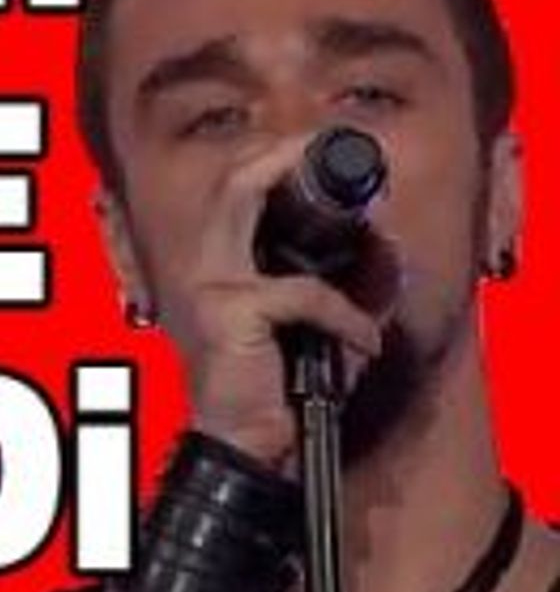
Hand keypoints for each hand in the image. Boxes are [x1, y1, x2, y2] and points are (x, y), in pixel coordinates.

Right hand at [169, 135, 387, 466]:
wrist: (245, 444)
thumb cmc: (274, 387)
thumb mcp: (312, 329)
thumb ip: (340, 286)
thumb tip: (385, 247)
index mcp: (219, 268)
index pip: (236, 193)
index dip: (274, 162)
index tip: (318, 150)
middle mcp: (206, 268)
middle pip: (234, 182)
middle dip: (282, 154)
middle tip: (326, 147)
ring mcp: (212, 286)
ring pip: (252, 209)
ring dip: (321, 218)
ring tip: (367, 229)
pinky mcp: (230, 312)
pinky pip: (305, 292)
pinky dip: (346, 316)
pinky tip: (363, 343)